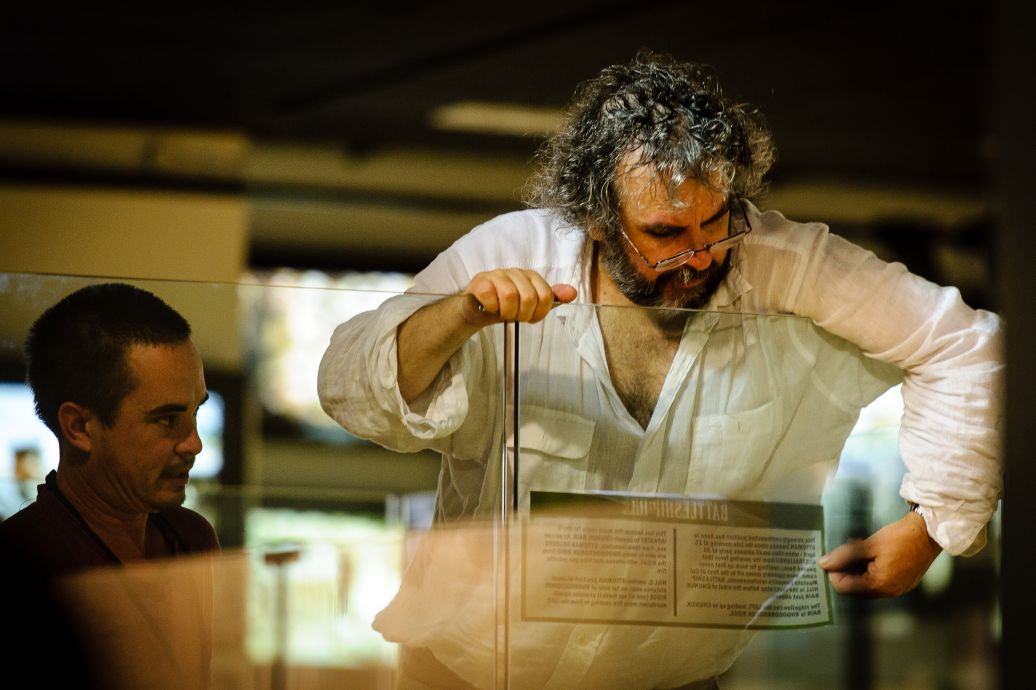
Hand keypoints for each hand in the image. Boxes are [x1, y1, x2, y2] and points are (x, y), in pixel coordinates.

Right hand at [463, 269, 576, 323]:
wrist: (479, 309)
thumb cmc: (506, 306)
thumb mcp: (532, 305)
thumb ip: (552, 298)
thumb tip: (572, 293)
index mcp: (531, 276)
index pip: (546, 296)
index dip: (539, 313)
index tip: (529, 318)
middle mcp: (515, 272)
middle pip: (529, 297)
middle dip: (522, 314)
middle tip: (514, 317)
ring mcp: (497, 275)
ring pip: (510, 295)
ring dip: (506, 312)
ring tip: (503, 313)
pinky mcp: (480, 281)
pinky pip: (490, 296)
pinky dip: (492, 308)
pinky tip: (490, 308)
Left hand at [818, 511, 941, 597]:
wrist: (929, 532)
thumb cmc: (900, 537)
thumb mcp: (868, 545)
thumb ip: (844, 556)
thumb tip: (823, 564)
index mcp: (879, 585)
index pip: (844, 588)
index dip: (834, 572)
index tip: (832, 557)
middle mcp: (889, 592)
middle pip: (856, 587)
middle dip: (846, 570)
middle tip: (844, 551)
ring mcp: (898, 588)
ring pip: (867, 583)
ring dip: (858, 568)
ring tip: (856, 547)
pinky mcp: (904, 582)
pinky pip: (880, 580)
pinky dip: (871, 568)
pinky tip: (870, 552)